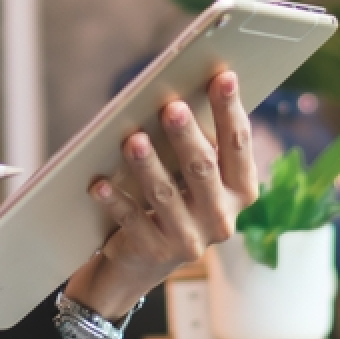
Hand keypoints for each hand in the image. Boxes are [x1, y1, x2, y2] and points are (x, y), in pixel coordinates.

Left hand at [63, 71, 257, 318]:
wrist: (144, 261)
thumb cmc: (175, 200)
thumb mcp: (194, 177)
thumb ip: (199, 143)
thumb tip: (182, 89)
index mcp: (240, 191)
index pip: (237, 145)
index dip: (230, 110)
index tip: (223, 77)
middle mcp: (221, 218)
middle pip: (204, 169)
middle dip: (186, 136)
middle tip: (171, 107)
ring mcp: (189, 239)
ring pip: (166, 195)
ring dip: (148, 166)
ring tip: (133, 140)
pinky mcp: (154, 251)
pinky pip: (131, 221)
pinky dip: (114, 201)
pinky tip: (99, 185)